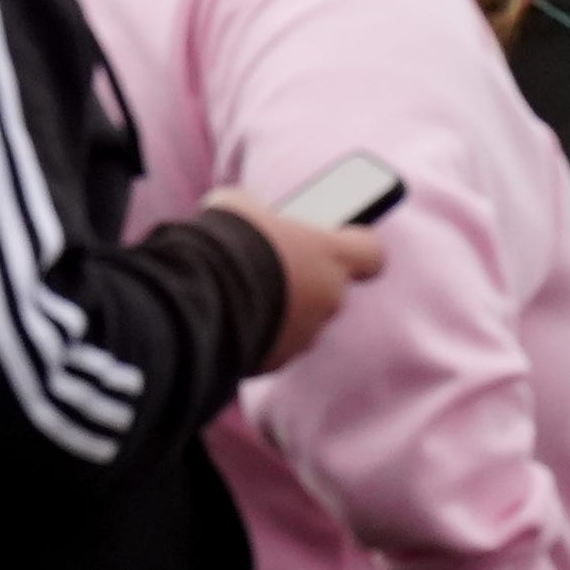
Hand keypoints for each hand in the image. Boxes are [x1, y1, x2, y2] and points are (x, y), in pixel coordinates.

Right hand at [204, 185, 386, 370]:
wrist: (197, 299)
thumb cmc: (225, 242)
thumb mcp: (239, 208)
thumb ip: (259, 216)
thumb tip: (252, 219)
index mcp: (331, 256)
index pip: (371, 253)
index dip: (356, 246)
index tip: (339, 241)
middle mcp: (329, 299)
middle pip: (329, 288)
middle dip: (304, 279)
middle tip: (272, 266)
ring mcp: (306, 334)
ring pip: (302, 319)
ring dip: (281, 309)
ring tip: (240, 293)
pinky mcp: (278, 360)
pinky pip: (274, 343)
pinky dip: (257, 332)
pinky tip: (227, 318)